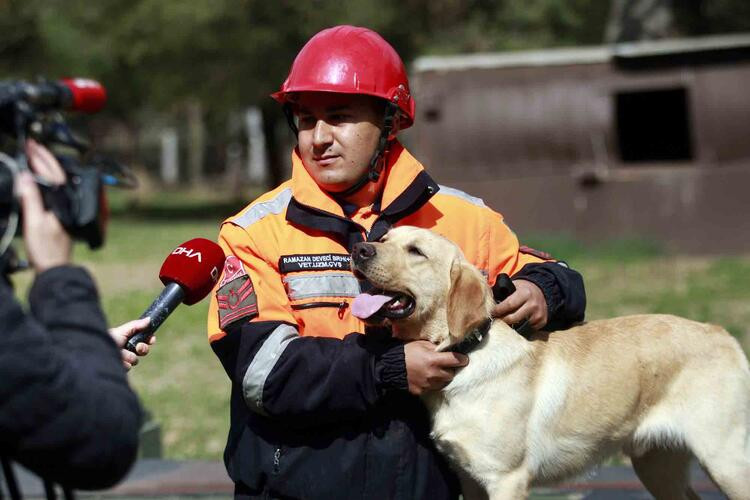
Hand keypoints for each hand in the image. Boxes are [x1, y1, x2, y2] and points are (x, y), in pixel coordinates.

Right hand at [15, 140, 69, 272]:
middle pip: (57, 175)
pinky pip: (54, 191)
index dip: (40, 158)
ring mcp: (65, 209)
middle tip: (32, 145)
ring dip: (46, 167)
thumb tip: (26, 176)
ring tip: (35, 155)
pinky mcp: (60, 215)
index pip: (51, 174)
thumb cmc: (46, 250)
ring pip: (56, 182)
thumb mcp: (34, 222)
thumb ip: (31, 198)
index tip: (30, 146)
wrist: (55, 268)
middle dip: (44, 158)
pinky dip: (46, 180)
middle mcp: (67, 203)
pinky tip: (39, 179)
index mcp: (62, 202)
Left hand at [108, 318, 153, 370]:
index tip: (151, 339)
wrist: (96, 351)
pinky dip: (123, 363)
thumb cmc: (108, 339)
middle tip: (138, 347)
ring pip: (135, 360)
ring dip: (128, 356)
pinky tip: (117, 360)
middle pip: (144, 350)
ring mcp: (125, 360)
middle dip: (143, 348)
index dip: (150, 339)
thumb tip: (149, 320)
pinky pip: (128, 367)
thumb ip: (136, 325)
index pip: (145, 339)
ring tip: (119, 352)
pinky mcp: (121, 368)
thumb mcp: (123, 331)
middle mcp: (128, 349)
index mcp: (129, 339)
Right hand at [404, 340, 467, 394]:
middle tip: (445, 365)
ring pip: (443, 383)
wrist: (389, 367)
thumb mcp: (421, 344)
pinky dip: (431, 383)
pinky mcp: (421, 391)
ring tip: (436, 372)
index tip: (465, 359)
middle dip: (450, 369)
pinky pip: (432, 388)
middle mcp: (433, 374)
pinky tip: (426, 378)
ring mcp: (427, 384)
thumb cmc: (406, 352)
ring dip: (442, 378)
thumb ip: (435, 348)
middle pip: (451, 374)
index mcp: (433, 360)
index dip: (462, 359)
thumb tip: (445, 350)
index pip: (455, 360)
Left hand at [491, 279, 546, 330]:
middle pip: (513, 318)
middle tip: (495, 320)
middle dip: (502, 320)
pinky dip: (520, 328)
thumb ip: (502, 291)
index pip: (509, 305)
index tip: (490, 313)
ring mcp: (538, 315)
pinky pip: (528, 329)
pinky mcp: (542, 322)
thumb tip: (486, 299)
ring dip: (510, 326)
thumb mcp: (514, 285)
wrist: (542, 291)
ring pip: (520, 326)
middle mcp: (533, 304)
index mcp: (525, 293)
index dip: (498, 310)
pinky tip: (514, 325)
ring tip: (503, 323)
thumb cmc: (523, 289)